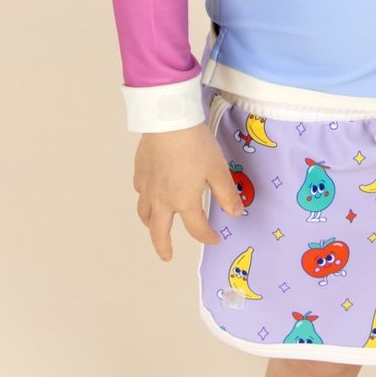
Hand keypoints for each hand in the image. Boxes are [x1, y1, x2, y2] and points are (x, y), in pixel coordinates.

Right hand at [132, 121, 244, 261]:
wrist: (168, 121)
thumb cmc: (196, 145)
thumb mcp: (218, 170)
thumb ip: (227, 194)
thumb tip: (235, 213)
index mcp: (184, 202)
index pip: (197, 229)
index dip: (207, 237)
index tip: (215, 238)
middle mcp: (162, 199)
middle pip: (158, 232)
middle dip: (163, 247)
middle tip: (167, 256)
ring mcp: (147, 186)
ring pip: (144, 213)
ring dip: (151, 225)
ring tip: (155, 226)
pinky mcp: (139, 171)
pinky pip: (140, 192)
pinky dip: (145, 198)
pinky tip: (150, 192)